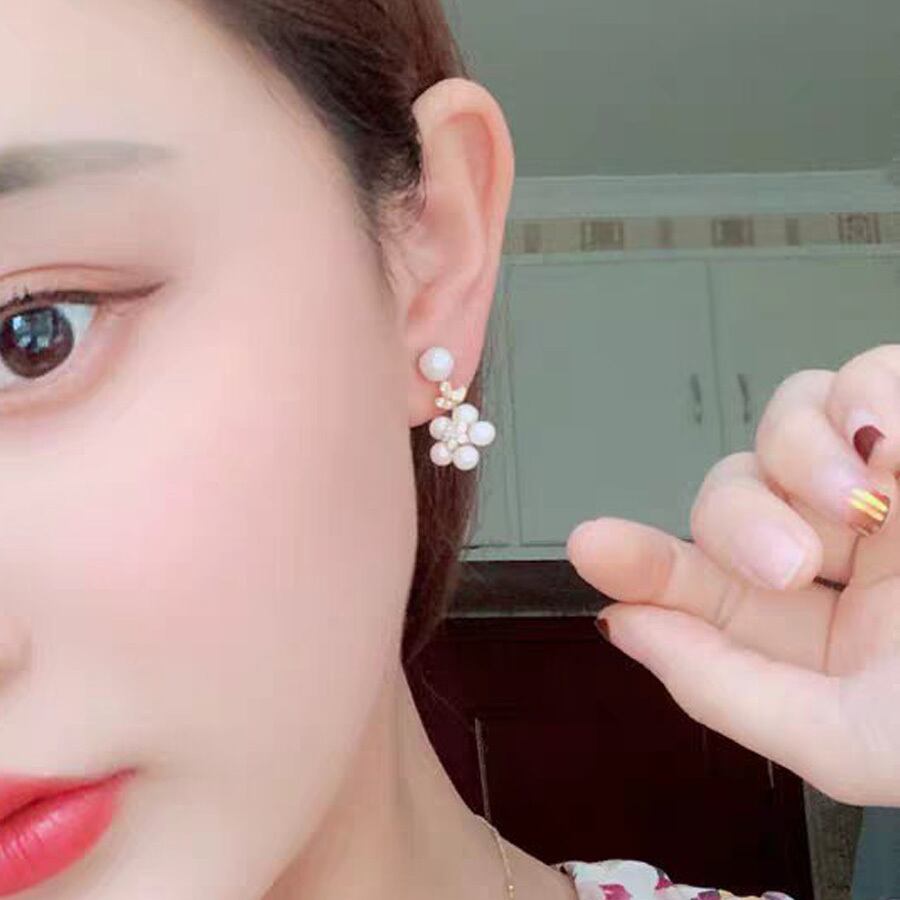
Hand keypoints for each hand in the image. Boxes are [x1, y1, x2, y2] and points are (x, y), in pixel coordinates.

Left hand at [566, 345, 899, 805]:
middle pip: (732, 495)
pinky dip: (868, 400)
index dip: (643, 561)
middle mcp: (853, 552)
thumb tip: (625, 629)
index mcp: (826, 631)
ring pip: (784, 424)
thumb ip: (728, 688)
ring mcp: (899, 484)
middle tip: (788, 557)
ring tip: (858, 504)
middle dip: (736, 518)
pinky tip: (894, 451)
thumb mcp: (849, 738)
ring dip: (795, 457)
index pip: (705, 586)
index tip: (593, 546)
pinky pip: (870, 376)